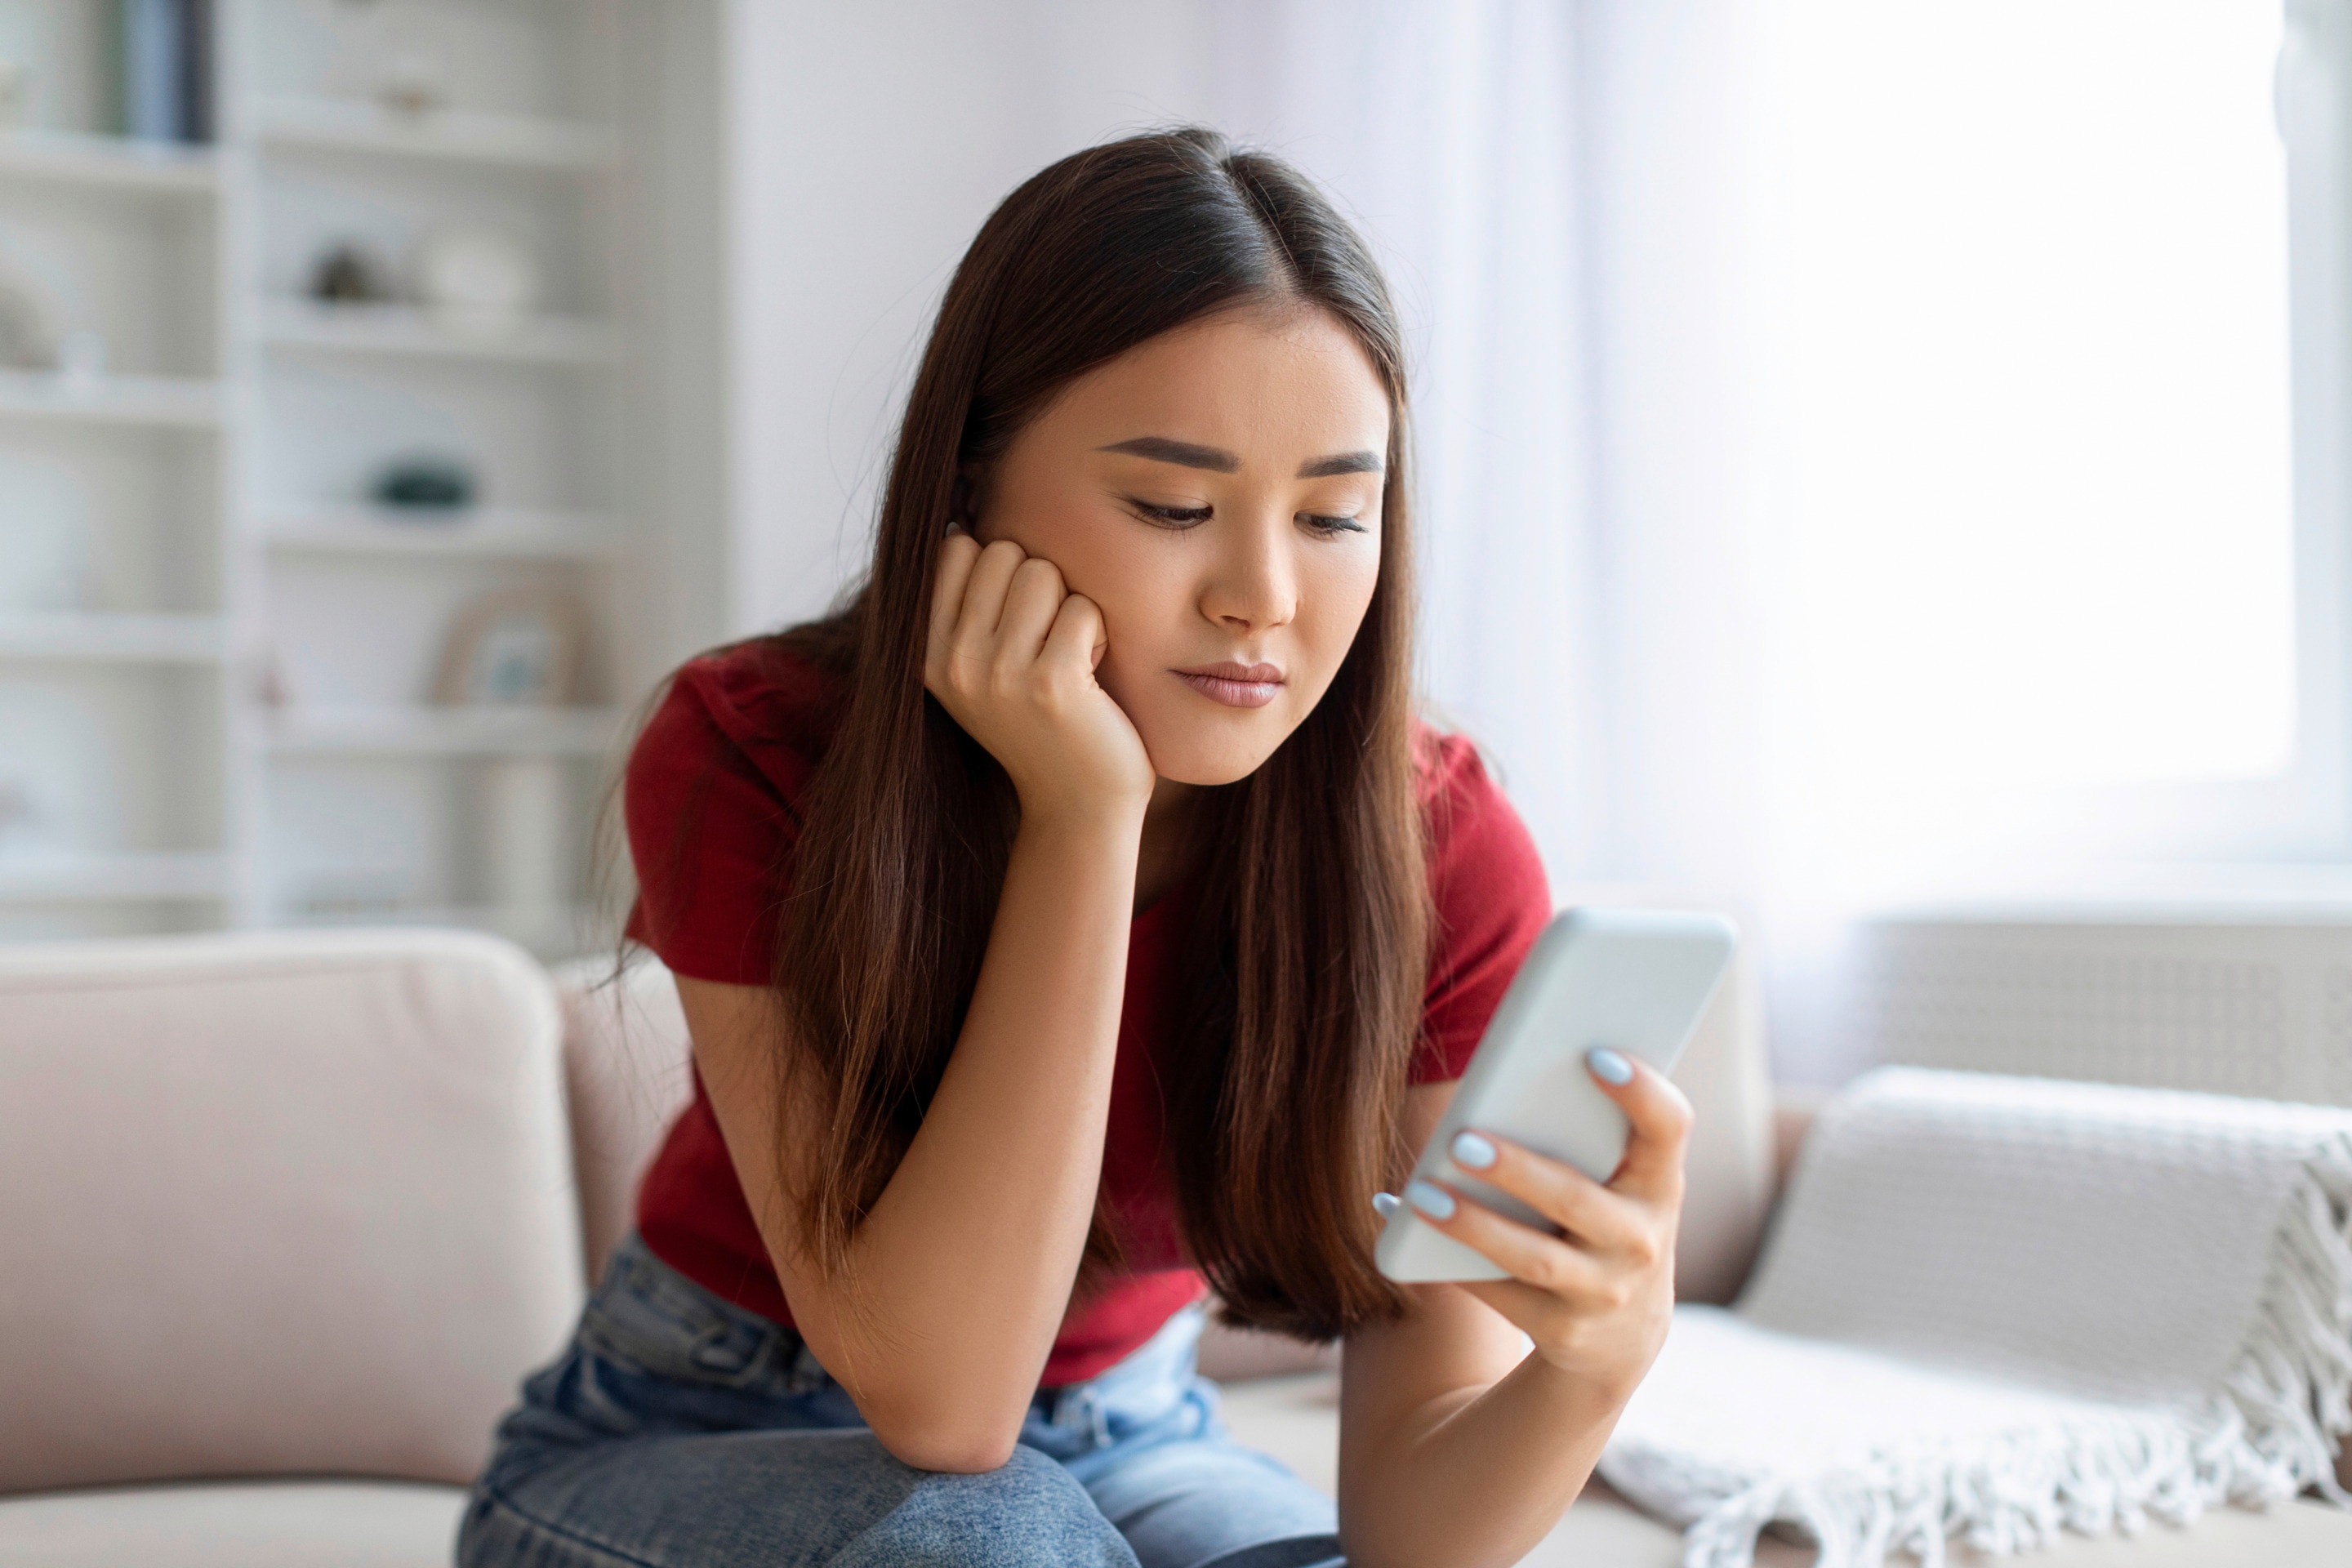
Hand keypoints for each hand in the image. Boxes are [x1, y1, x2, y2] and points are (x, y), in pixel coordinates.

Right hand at [924, 530, 1156, 823]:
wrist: (1078, 803)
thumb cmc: (1041, 722)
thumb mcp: (980, 665)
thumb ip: (964, 602)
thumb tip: (958, 520)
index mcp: (925, 650)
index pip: (957, 547)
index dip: (1001, 571)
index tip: (1014, 626)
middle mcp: (951, 661)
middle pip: (1005, 552)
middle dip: (1040, 586)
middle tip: (1046, 645)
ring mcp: (996, 673)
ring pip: (1043, 572)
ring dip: (1070, 609)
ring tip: (1068, 660)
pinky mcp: (1049, 683)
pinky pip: (1083, 608)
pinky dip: (1098, 637)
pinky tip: (1090, 680)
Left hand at [1400, 1050, 1691, 1402]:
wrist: (1624, 1338)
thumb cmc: (1607, 1221)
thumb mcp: (1621, 1184)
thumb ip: (1588, 1134)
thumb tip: (1500, 1077)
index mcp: (1660, 1183)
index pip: (1667, 1129)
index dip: (1641, 1092)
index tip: (1595, 1054)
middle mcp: (1641, 1241)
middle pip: (1574, 1199)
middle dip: (1515, 1170)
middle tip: (1461, 1140)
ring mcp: (1604, 1292)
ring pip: (1533, 1258)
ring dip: (1473, 1225)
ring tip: (1421, 1193)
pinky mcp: (1562, 1330)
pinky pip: (1499, 1292)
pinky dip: (1448, 1261)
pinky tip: (1407, 1224)